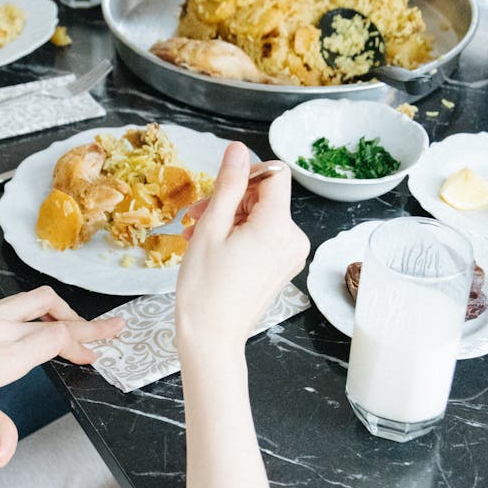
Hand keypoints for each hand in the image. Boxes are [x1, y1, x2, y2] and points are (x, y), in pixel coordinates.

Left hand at [0, 288, 122, 466]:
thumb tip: (6, 457)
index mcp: (2, 356)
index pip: (56, 338)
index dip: (82, 344)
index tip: (95, 356)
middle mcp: (0, 329)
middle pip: (56, 315)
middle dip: (88, 324)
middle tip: (114, 329)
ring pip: (39, 299)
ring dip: (64, 310)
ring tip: (77, 326)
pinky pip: (21, 300)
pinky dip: (41, 308)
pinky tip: (42, 322)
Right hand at [176, 143, 308, 352]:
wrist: (211, 338)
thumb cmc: (205, 288)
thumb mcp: (211, 227)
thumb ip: (228, 184)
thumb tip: (238, 150)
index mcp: (278, 227)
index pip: (274, 175)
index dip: (246, 173)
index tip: (218, 189)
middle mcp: (293, 239)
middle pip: (265, 196)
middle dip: (230, 199)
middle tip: (194, 216)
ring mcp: (290, 255)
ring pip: (260, 216)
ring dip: (228, 218)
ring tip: (195, 233)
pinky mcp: (282, 266)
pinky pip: (262, 236)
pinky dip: (237, 235)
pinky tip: (210, 245)